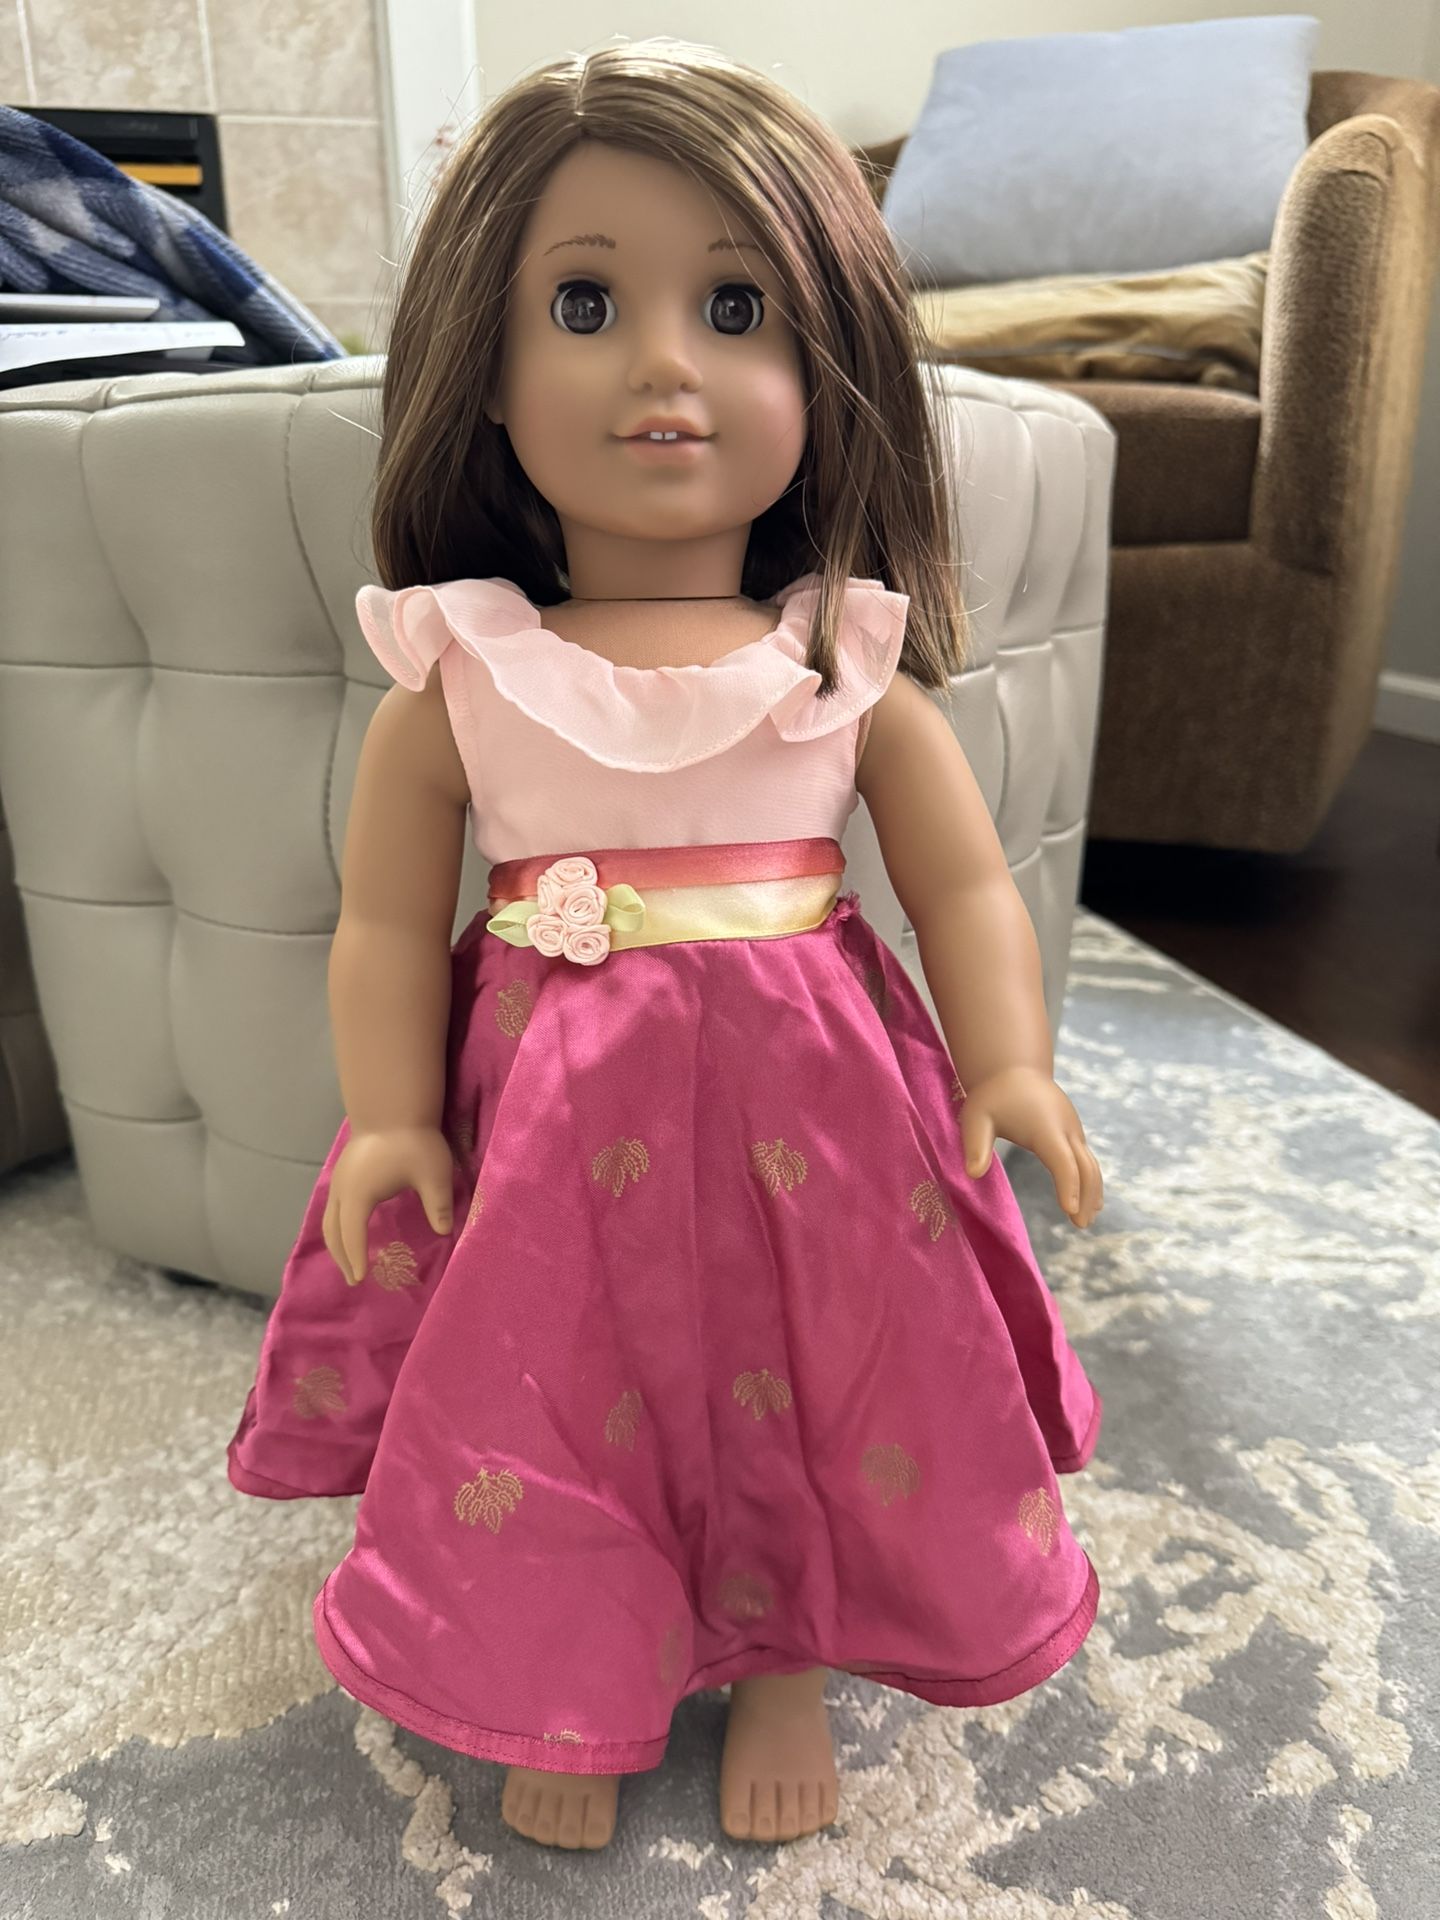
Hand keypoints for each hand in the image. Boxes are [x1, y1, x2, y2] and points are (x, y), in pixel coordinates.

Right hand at [322, 1124, 456, 1285]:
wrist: (394, 1106)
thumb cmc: (414, 1140)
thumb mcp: (432, 1174)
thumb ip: (439, 1205)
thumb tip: (447, 1233)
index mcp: (359, 1194)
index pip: (352, 1235)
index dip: (356, 1258)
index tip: (361, 1279)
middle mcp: (342, 1189)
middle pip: (333, 1231)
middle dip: (342, 1256)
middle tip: (354, 1279)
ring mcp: (339, 1179)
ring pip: (329, 1218)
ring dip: (337, 1242)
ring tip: (350, 1263)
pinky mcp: (343, 1172)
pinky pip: (332, 1207)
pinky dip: (337, 1226)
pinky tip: (351, 1231)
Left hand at [958, 1065, 1102, 1227]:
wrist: (1015, 1069)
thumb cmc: (993, 1096)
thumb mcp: (976, 1117)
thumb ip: (975, 1145)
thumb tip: (973, 1174)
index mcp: (1045, 1127)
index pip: (1062, 1161)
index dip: (1068, 1185)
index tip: (1069, 1210)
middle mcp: (1066, 1129)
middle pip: (1085, 1167)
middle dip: (1085, 1196)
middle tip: (1080, 1225)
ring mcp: (1073, 1130)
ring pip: (1091, 1164)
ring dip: (1092, 1191)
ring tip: (1085, 1220)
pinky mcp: (1073, 1133)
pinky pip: (1087, 1160)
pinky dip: (1090, 1181)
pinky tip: (1087, 1201)